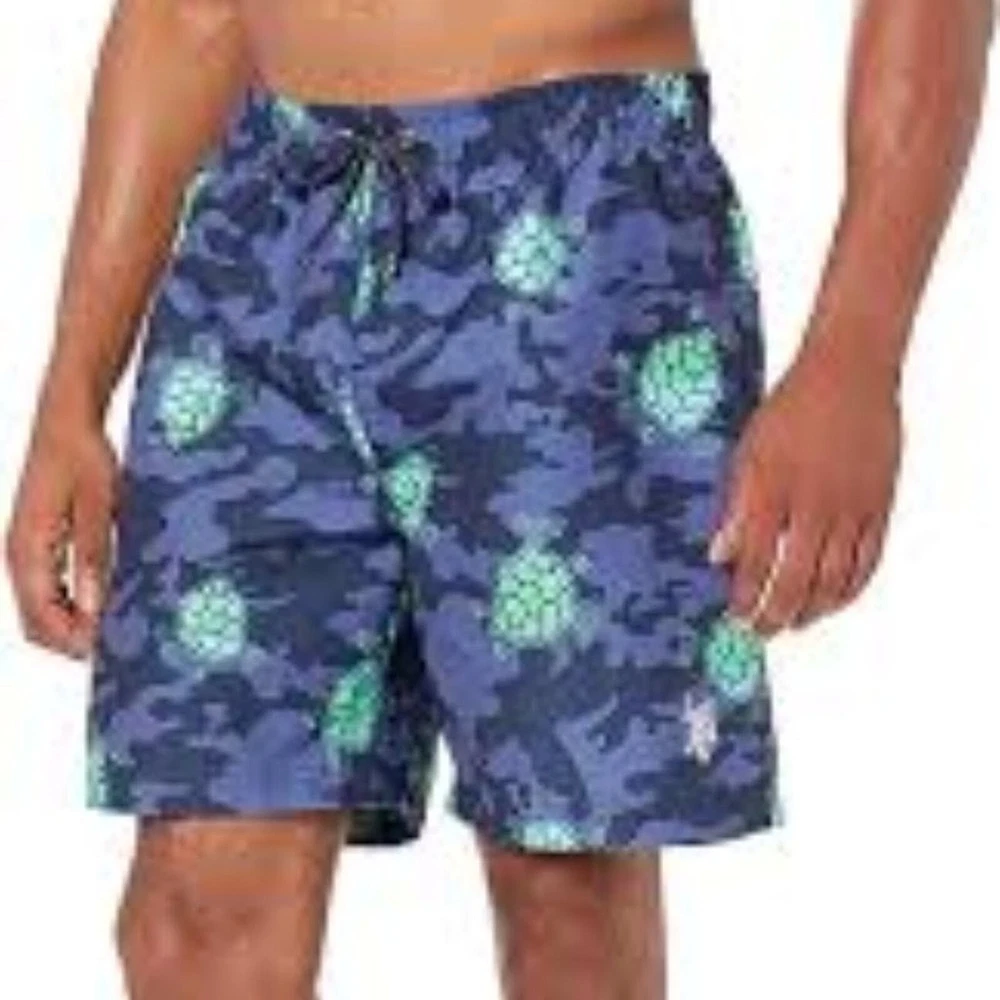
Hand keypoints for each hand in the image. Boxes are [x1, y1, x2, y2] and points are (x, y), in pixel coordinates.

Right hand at [6, 398, 117, 658]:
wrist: (67, 420)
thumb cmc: (83, 455)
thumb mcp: (100, 505)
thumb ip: (96, 557)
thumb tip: (94, 609)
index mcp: (28, 550)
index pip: (42, 619)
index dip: (76, 642)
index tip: (114, 650)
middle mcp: (20, 556)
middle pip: (37, 623)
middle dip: (74, 640)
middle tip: (122, 644)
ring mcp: (27, 551)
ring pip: (42, 610)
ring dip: (75, 624)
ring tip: (119, 626)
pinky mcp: (39, 544)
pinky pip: (49, 590)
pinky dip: (73, 604)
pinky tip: (106, 601)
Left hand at [709, 343, 901, 634]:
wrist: (849, 374)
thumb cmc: (791, 408)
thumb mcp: (747, 452)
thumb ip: (735, 507)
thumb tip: (719, 555)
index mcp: (773, 490)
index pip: (756, 561)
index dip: (746, 595)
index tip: (735, 615)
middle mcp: (813, 505)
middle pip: (795, 579)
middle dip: (776, 614)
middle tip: (761, 633)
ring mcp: (851, 508)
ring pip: (835, 578)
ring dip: (813, 609)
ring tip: (796, 624)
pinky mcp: (879, 505)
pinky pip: (868, 560)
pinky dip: (852, 588)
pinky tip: (836, 601)